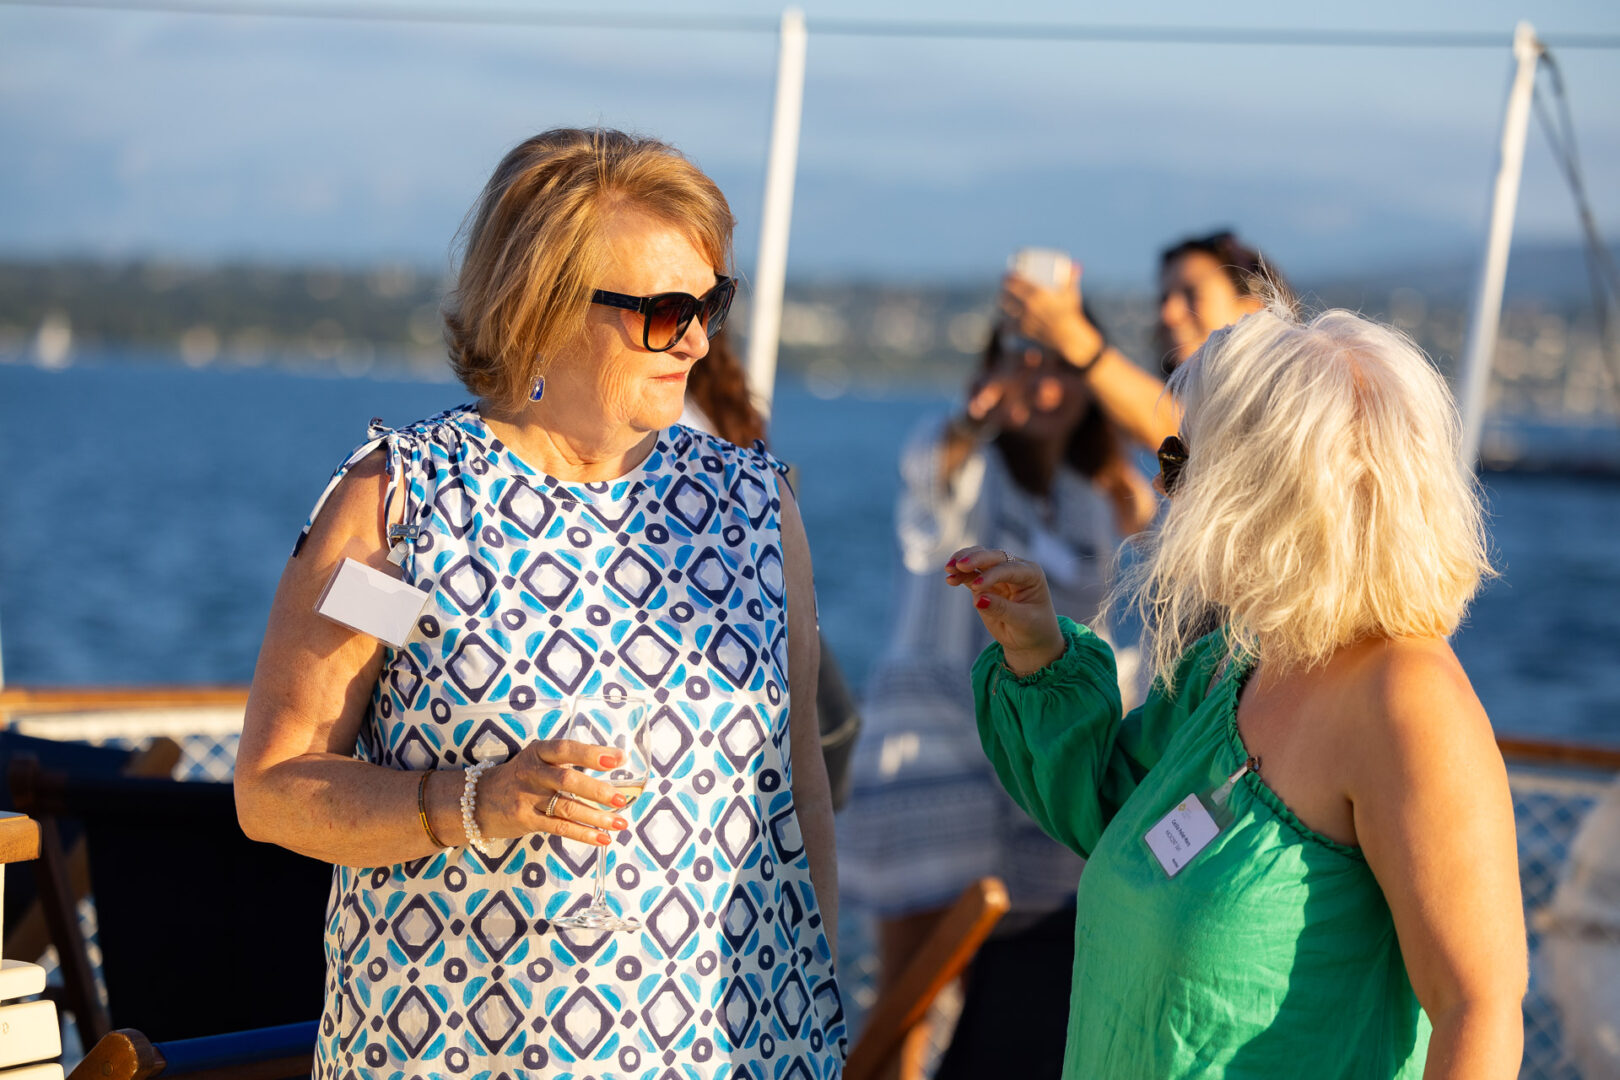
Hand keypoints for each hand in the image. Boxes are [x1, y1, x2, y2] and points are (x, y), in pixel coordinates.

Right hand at [475, 738, 629, 846]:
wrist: (478, 800)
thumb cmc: (520, 777)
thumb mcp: (538, 759)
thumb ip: (567, 761)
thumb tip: (612, 762)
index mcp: (539, 752)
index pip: (566, 749)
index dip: (592, 754)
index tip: (619, 758)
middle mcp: (532, 772)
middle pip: (567, 780)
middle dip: (596, 790)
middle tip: (620, 798)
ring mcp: (527, 798)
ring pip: (566, 808)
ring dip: (596, 817)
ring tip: (620, 823)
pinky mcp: (525, 820)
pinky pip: (559, 827)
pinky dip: (583, 834)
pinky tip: (602, 838)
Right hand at [945, 546, 1065, 674]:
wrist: (1030, 639)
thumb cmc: (1033, 629)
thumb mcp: (1022, 622)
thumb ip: (1001, 609)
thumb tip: (978, 599)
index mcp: (1031, 574)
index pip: (1009, 569)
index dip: (992, 576)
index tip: (976, 588)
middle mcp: (1015, 568)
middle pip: (994, 557)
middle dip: (976, 559)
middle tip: (959, 565)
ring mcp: (999, 573)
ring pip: (979, 559)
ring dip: (964, 561)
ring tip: (949, 568)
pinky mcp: (985, 582)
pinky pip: (970, 574)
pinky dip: (960, 574)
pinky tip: (950, 579)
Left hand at [1000, 268, 1103, 370]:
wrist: (1068, 335)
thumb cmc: (1070, 312)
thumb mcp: (1071, 293)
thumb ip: (1072, 278)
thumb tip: (1074, 265)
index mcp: (1038, 292)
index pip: (1015, 281)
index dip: (1008, 277)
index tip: (1007, 275)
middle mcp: (1029, 305)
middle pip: (1006, 293)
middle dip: (1003, 289)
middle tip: (1004, 287)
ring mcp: (1025, 318)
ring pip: (1005, 309)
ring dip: (1002, 305)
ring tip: (1002, 301)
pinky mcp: (1023, 330)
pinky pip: (1008, 325)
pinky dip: (1005, 324)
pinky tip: (1004, 321)